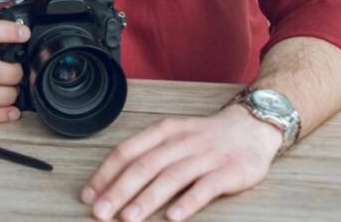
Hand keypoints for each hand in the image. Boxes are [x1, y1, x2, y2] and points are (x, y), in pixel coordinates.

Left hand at [81, 103, 282, 220]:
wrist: (252, 127)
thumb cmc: (204, 138)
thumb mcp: (172, 135)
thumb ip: (146, 154)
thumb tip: (111, 182)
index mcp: (163, 131)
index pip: (127, 151)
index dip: (105, 174)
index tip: (88, 195)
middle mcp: (181, 142)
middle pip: (144, 166)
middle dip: (119, 191)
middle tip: (100, 212)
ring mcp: (206, 156)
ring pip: (171, 177)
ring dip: (147, 199)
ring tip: (128, 218)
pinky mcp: (229, 171)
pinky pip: (205, 188)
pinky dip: (188, 203)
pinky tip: (173, 217)